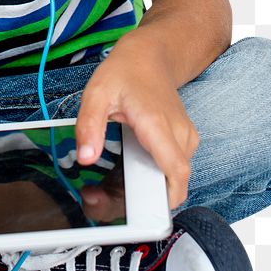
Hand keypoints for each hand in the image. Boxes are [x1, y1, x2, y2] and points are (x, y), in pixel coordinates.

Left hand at [74, 36, 199, 210]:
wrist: (152, 56)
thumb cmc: (126, 72)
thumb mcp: (97, 92)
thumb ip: (89, 125)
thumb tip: (85, 157)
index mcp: (158, 124)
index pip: (176, 172)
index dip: (163, 200)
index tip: (138, 214)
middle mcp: (178, 134)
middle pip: (169, 183)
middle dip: (137, 200)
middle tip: (99, 198)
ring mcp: (184, 139)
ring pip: (169, 178)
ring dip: (141, 189)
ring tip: (104, 184)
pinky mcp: (183, 142)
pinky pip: (168, 169)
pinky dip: (147, 176)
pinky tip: (123, 169)